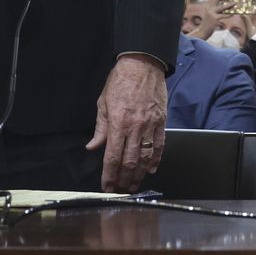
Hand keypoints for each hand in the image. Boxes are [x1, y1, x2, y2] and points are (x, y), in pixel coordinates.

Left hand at [87, 55, 167, 192]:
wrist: (143, 64)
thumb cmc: (121, 80)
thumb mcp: (103, 102)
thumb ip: (100, 127)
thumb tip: (93, 146)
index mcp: (118, 122)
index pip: (112, 156)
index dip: (109, 175)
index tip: (107, 186)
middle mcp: (135, 127)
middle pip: (129, 161)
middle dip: (124, 179)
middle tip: (121, 190)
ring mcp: (150, 125)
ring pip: (146, 156)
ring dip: (140, 174)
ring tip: (134, 185)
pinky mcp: (161, 121)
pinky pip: (159, 144)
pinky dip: (156, 159)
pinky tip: (152, 169)